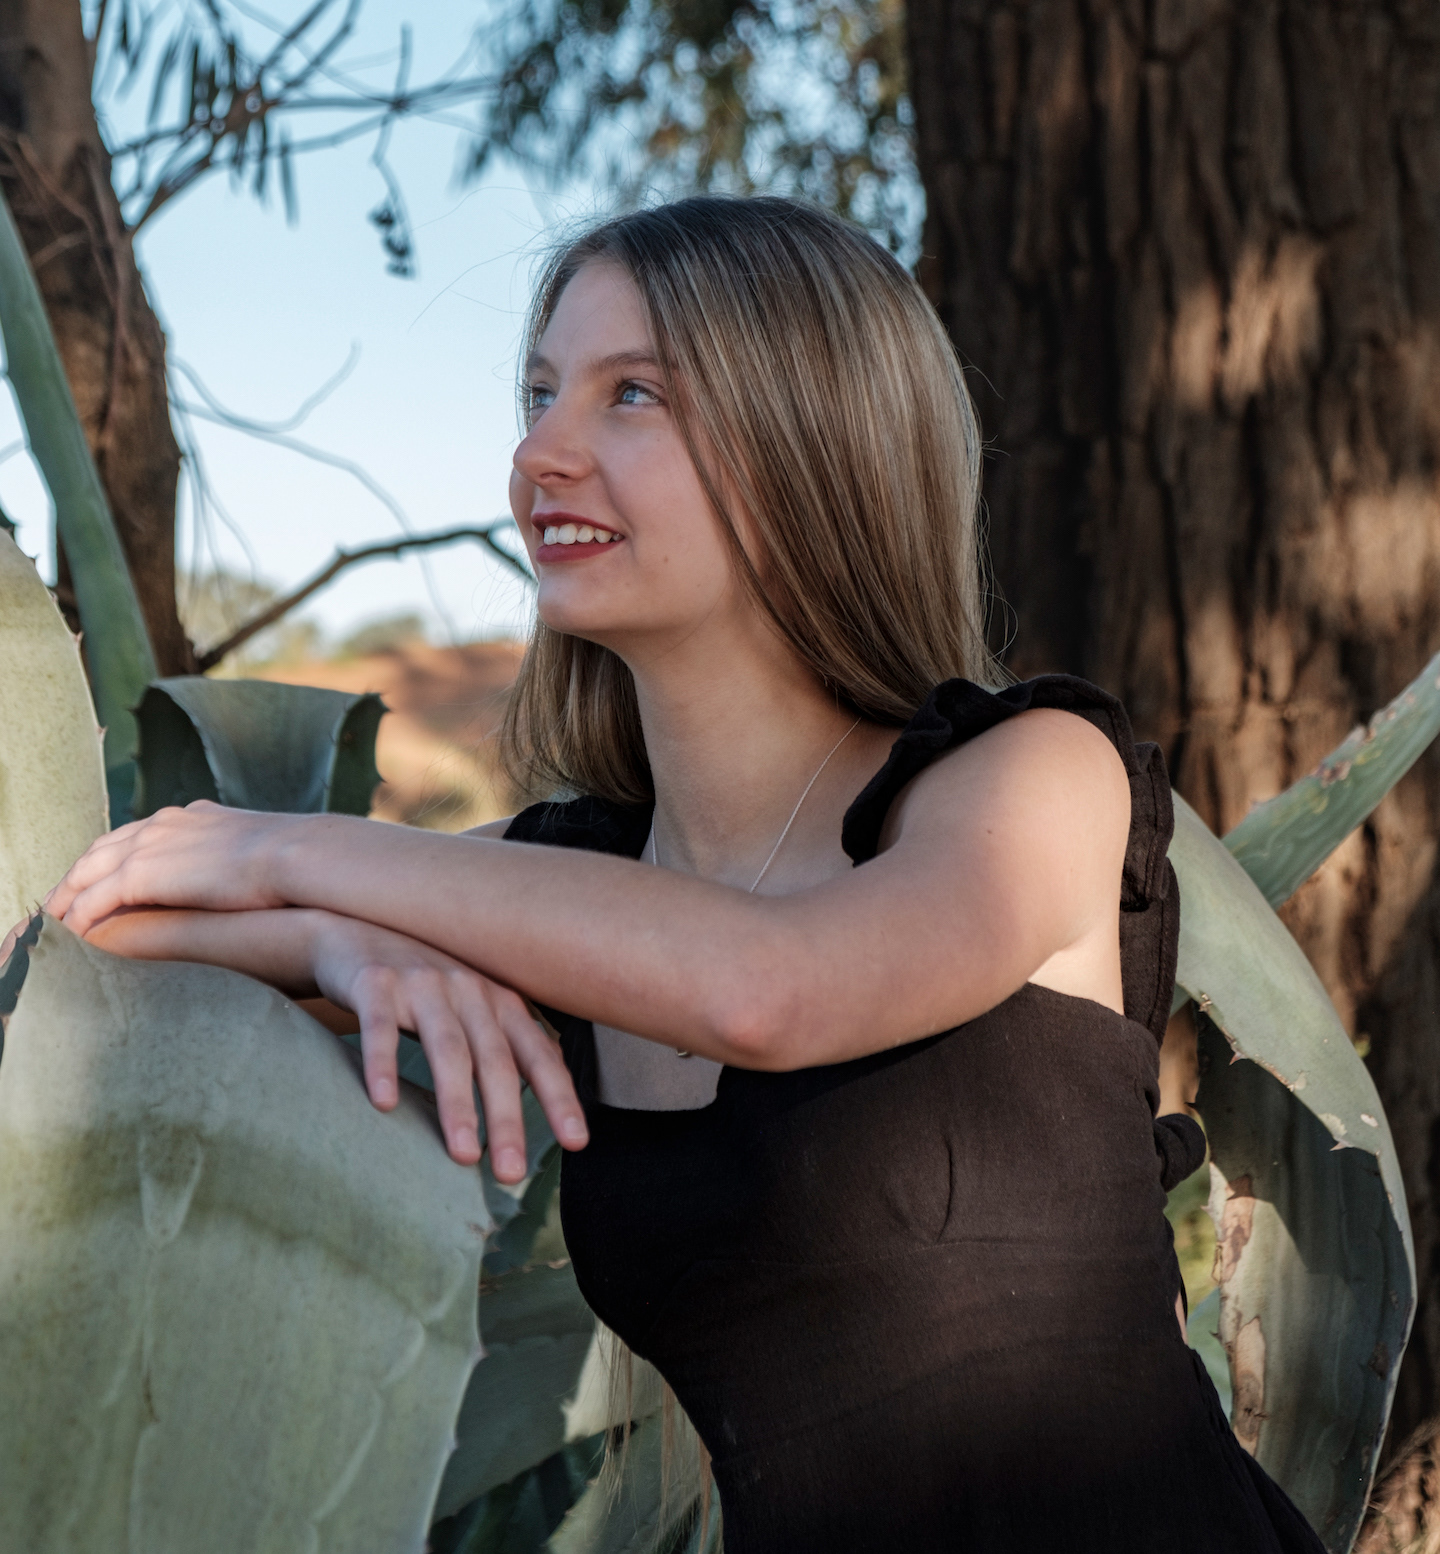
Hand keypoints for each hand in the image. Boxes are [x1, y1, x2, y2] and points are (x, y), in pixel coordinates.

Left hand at [44, 802, 301, 932]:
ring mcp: (149, 846)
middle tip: (64, 899)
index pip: (138, 833)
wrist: (296, 855)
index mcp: (192, 816)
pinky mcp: (141, 874)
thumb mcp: (262, 850)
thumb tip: (256, 878)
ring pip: (89, 871)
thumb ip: (242, 858)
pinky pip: (94, 898)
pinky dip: (79, 915)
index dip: (115, 856)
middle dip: (80, 873)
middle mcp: (164, 823)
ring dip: (69, 895)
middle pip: (103, 848)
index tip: (103, 876)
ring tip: (56, 920)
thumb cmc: (296, 860)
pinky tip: (73, 932)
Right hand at [308, 912, 586, 1177]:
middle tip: (510, 1173)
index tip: (577, 1143)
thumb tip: (551, 1091)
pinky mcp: (375, 983)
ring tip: (463, 1156)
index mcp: (499, 1001)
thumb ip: (505, 1043)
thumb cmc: (423, 981)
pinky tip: (384, 1104)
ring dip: (457, 1104)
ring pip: (447, 1049)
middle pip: (495, 1060)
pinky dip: (383, 1065)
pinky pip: (381, 1028)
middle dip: (507, 1118)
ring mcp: (423, 983)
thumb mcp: (472, 1005)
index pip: (539, 1054)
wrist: (354, 925)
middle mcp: (469, 989)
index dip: (560, 1097)